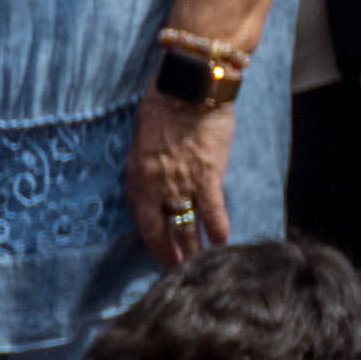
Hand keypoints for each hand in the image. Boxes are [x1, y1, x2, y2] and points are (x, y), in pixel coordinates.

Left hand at [127, 81, 241, 264]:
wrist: (188, 87)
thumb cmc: (164, 105)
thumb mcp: (144, 139)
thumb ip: (149, 167)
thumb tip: (157, 186)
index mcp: (137, 177)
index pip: (143, 222)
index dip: (154, 244)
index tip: (161, 259)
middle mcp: (156, 185)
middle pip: (164, 230)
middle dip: (172, 254)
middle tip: (180, 272)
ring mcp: (181, 182)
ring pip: (187, 225)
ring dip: (194, 248)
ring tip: (201, 265)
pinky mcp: (207, 175)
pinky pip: (212, 211)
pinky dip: (218, 228)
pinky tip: (223, 242)